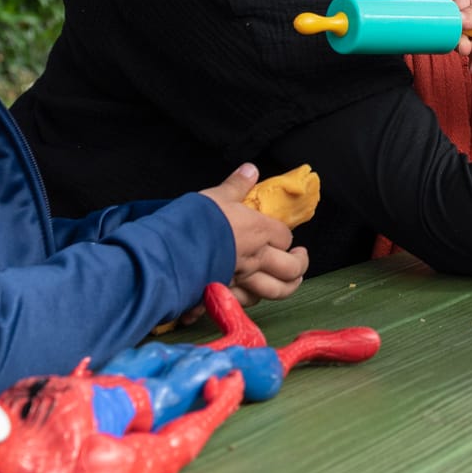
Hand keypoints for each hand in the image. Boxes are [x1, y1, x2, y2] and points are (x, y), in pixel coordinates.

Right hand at [199, 164, 307, 303]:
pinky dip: (248, 300)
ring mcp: (242, 279)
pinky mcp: (226, 294)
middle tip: (298, 258)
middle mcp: (256, 258)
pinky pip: (245, 303)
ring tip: (287, 282)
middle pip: (290, 269)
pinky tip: (249, 295)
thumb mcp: (217, 196)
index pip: (285, 236)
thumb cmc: (196, 221)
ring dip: (285, 288)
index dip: (285, 236)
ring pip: (275, 291)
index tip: (282, 235)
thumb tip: (250, 169)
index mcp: (259, 231)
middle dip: (299, 265)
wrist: (172, 251)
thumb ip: (236, 185)